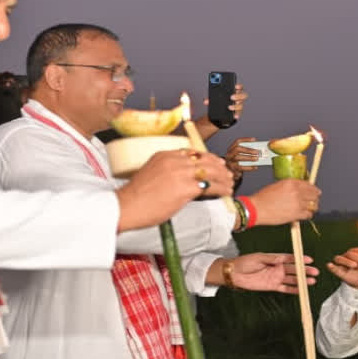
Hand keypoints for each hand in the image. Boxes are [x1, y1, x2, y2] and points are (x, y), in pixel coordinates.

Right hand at [116, 149, 233, 231]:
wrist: (127, 206)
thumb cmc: (135, 197)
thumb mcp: (151, 174)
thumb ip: (167, 172)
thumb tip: (182, 181)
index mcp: (164, 155)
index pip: (191, 152)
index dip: (206, 157)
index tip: (214, 161)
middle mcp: (174, 161)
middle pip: (204, 159)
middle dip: (218, 166)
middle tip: (227, 172)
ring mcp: (181, 173)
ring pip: (210, 172)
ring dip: (223, 177)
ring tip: (230, 183)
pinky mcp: (186, 188)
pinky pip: (210, 187)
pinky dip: (221, 189)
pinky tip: (226, 192)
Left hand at [193, 82, 247, 140]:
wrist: (221, 113)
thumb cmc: (221, 102)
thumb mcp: (216, 99)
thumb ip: (211, 99)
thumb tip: (205, 101)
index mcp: (234, 92)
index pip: (239, 87)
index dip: (239, 86)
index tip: (235, 86)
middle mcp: (238, 99)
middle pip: (243, 96)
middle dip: (238, 96)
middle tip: (231, 97)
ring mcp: (239, 106)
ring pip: (240, 105)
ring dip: (235, 106)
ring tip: (229, 107)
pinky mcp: (237, 113)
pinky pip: (238, 114)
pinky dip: (236, 115)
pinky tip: (234, 116)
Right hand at [224, 136, 259, 178]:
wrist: (231, 173)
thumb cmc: (238, 162)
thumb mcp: (240, 156)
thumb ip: (247, 152)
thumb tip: (258, 150)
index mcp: (231, 149)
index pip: (238, 142)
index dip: (246, 140)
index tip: (254, 140)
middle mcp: (229, 155)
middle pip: (237, 149)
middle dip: (248, 150)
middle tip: (257, 152)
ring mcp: (230, 162)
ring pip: (238, 159)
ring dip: (249, 158)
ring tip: (257, 159)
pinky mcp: (232, 170)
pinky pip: (241, 168)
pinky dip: (249, 167)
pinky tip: (255, 167)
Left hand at [224, 252, 318, 293]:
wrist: (234, 274)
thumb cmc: (245, 262)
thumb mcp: (259, 257)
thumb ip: (273, 259)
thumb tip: (284, 258)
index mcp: (275, 259)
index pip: (290, 259)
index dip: (300, 259)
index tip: (309, 259)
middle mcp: (277, 268)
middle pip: (294, 269)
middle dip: (305, 270)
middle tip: (315, 271)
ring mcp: (276, 277)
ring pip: (292, 279)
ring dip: (302, 281)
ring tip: (312, 281)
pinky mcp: (272, 286)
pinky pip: (285, 288)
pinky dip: (293, 290)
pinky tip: (301, 290)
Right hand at [249, 178, 320, 224]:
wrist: (257, 209)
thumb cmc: (263, 198)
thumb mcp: (277, 186)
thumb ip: (290, 186)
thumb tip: (298, 190)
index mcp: (291, 183)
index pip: (308, 184)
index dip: (313, 189)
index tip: (315, 191)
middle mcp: (296, 192)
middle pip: (314, 194)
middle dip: (315, 197)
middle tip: (314, 200)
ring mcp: (298, 203)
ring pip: (313, 205)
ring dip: (313, 206)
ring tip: (311, 208)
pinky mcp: (296, 214)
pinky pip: (308, 214)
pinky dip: (308, 215)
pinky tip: (305, 214)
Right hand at [325, 247, 357, 287]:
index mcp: (356, 253)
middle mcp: (347, 256)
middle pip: (351, 254)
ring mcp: (342, 264)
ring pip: (340, 258)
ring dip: (347, 261)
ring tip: (355, 266)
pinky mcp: (339, 271)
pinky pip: (333, 268)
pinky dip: (332, 267)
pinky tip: (330, 265)